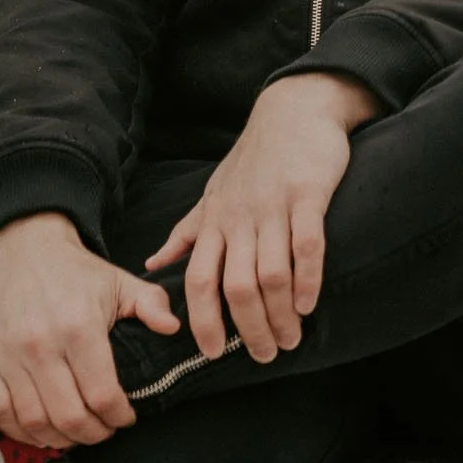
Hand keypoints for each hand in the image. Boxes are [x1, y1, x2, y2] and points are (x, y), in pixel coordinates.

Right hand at [0, 210, 179, 447]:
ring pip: (34, 421)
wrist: (27, 251)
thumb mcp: (120, 282)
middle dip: (93, 434)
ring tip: (76, 433)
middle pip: (68, 415)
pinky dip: (20, 431)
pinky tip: (41, 430)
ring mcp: (8, 352)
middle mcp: (39, 341)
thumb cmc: (76, 273)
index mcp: (78, 324)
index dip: (118, 416)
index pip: (101, 393)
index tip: (125, 417)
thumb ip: (151, 304)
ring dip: (59, 438)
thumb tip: (173, 328)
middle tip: (103, 430)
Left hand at [144, 72, 376, 364]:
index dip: (203, 321)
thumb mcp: (213, 193)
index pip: (199, 280)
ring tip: (291, 338)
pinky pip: (307, 245)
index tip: (214, 353)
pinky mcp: (308, 193)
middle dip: (250, 329)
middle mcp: (240, 216)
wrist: (295, 108)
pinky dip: (308, 280)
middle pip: (237, 286)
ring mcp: (274, 205)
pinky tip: (309, 303)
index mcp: (215, 220)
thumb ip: (187, 232)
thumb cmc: (254, 159)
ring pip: (271, 273)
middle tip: (266, 355)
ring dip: (281, 314)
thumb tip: (153, 264)